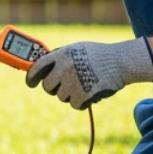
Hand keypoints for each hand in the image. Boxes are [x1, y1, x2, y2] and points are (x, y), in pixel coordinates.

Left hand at [25, 39, 152, 109]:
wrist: (121, 62)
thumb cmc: (100, 55)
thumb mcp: (77, 49)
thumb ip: (60, 57)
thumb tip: (41, 67)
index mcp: (61, 54)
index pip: (37, 67)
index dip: (31, 77)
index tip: (30, 82)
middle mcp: (64, 68)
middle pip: (48, 86)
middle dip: (55, 88)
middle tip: (65, 85)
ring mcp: (73, 82)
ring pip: (61, 97)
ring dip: (71, 94)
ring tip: (85, 84)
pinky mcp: (82, 95)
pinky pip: (74, 104)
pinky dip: (82, 101)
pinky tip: (91, 91)